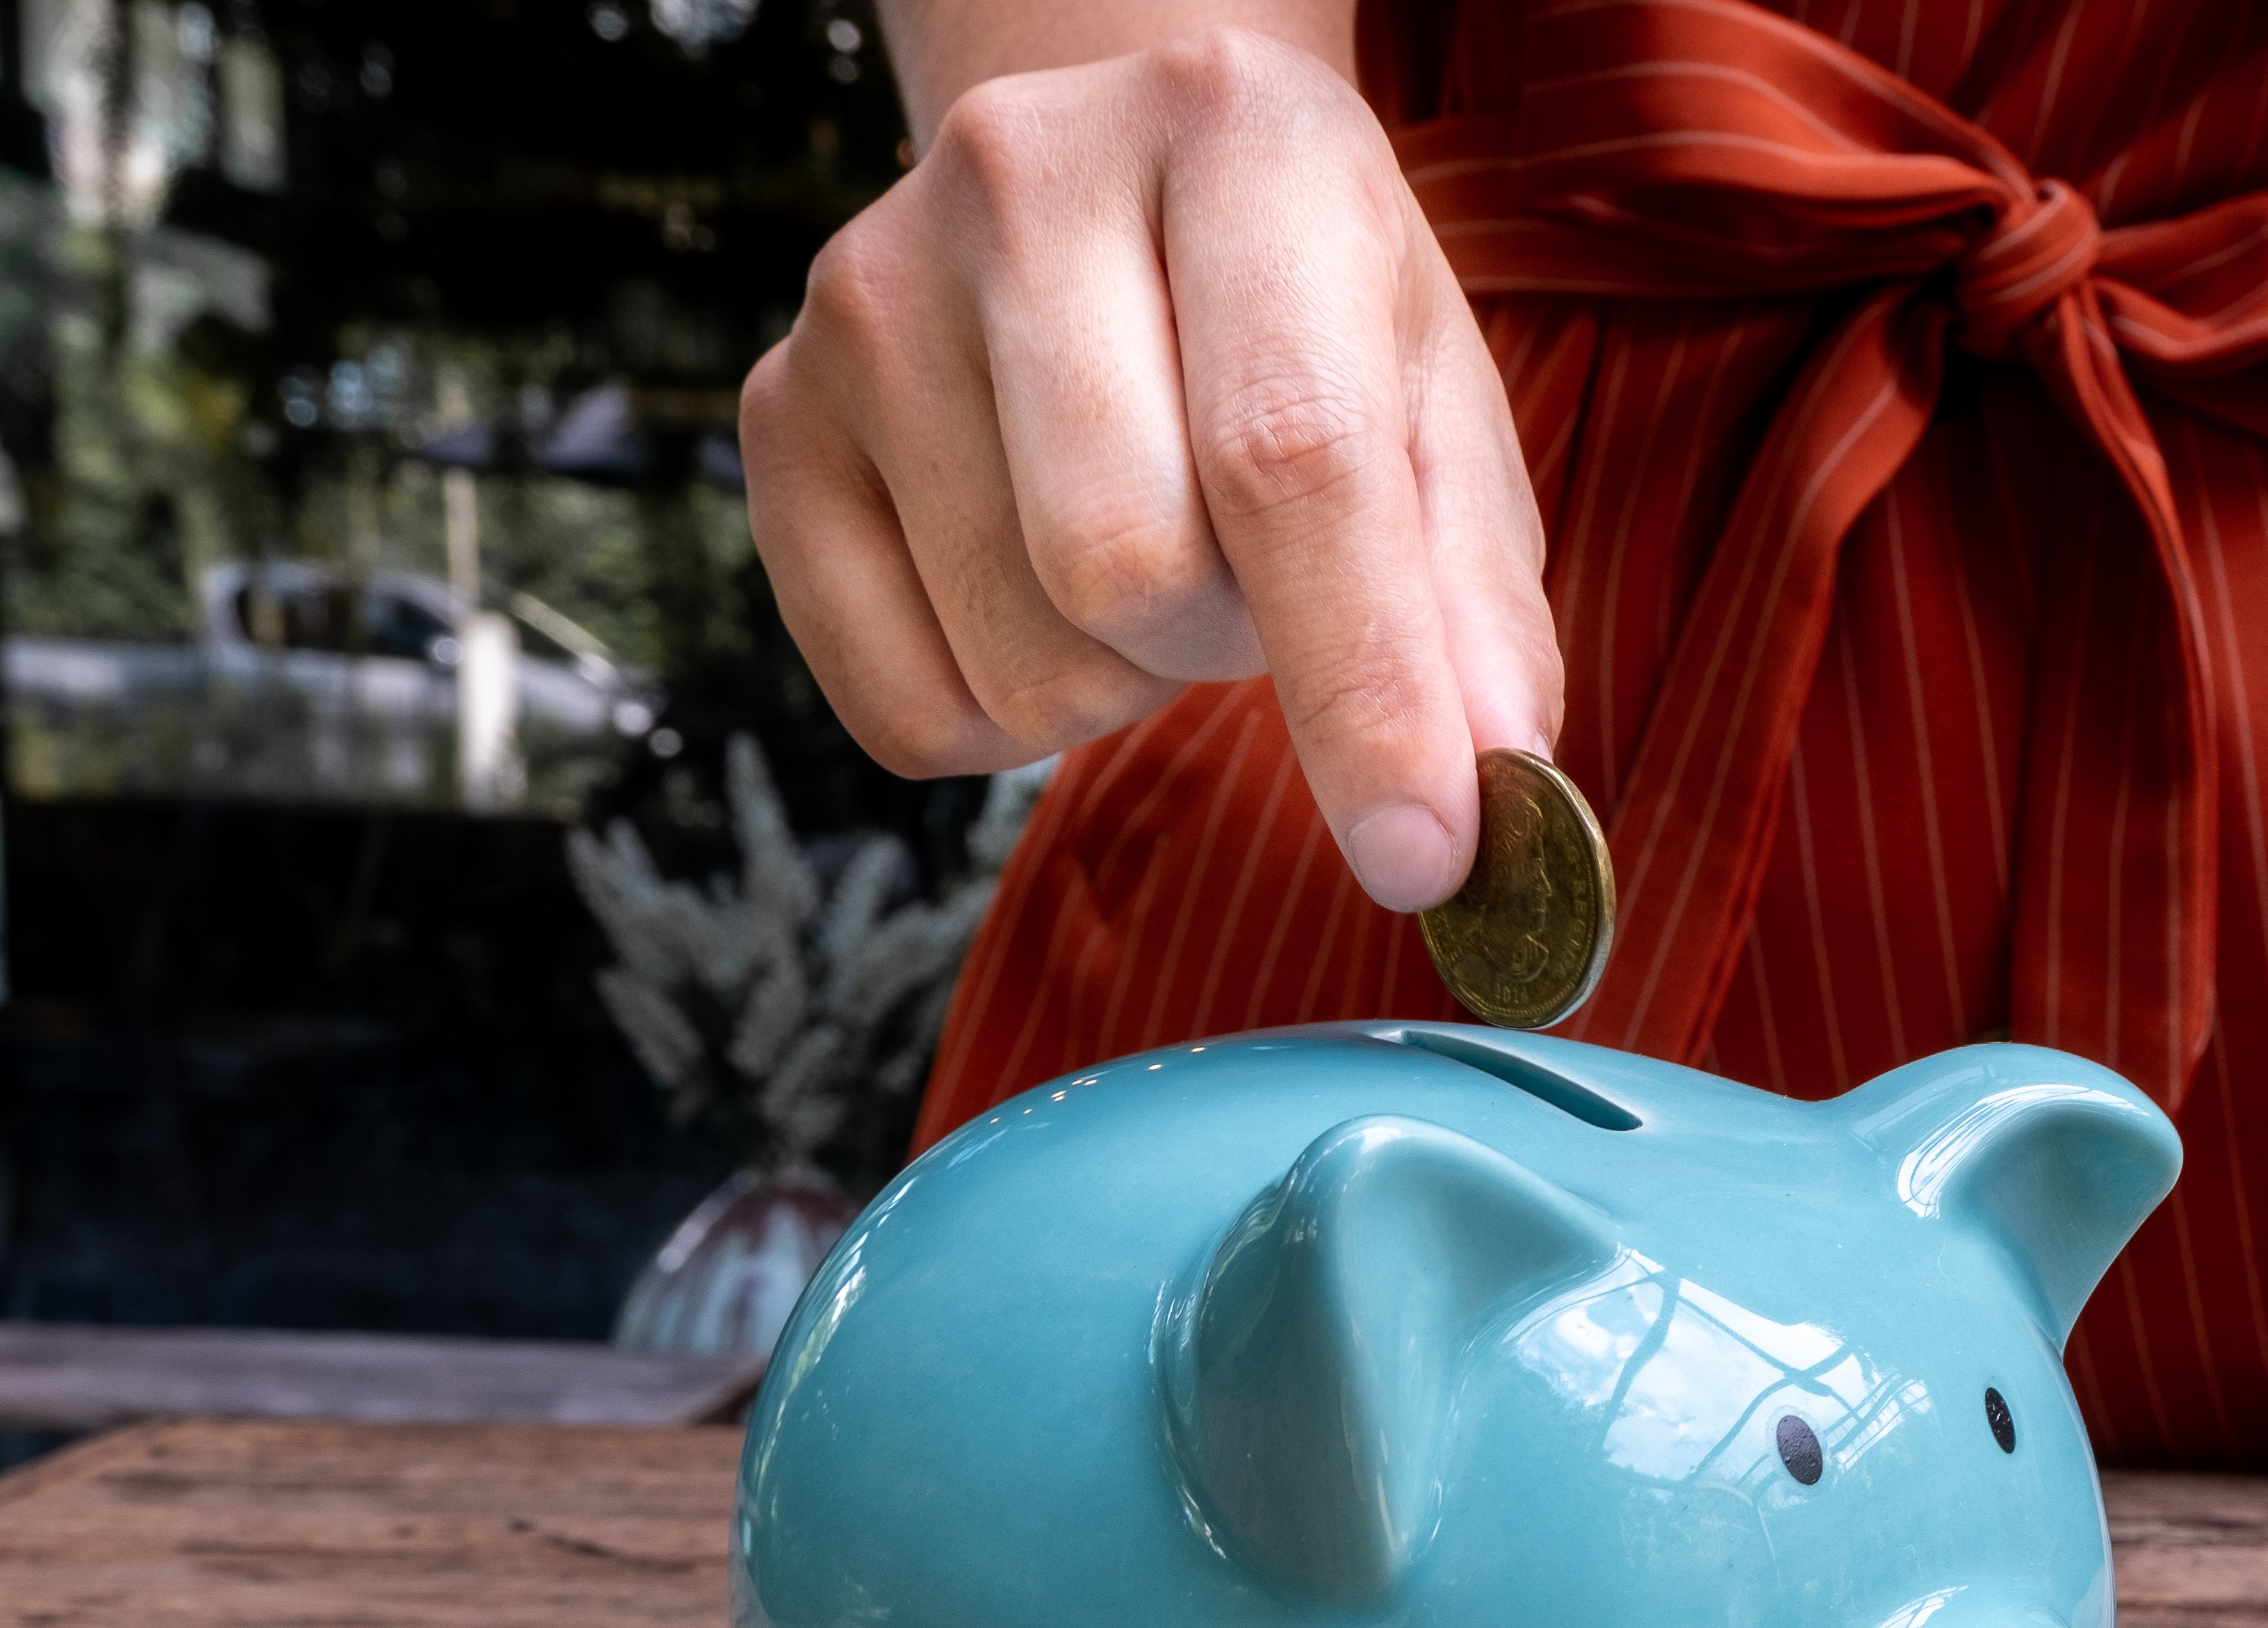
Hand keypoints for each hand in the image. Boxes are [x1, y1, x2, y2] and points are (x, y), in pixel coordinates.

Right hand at [740, 24, 1559, 910]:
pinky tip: (1039, 588)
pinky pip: (909, 712)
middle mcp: (1021, 177)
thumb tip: (1493, 807)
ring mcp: (867, 293)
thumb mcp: (1436, 407)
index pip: (1291, 457)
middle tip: (1252, 571)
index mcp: (1235, 134)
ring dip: (1125, 678)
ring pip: (1025, 661)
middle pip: (1127, 572)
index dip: (1365, 685)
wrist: (1117, 192)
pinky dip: (1008, 716)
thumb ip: (1477, 608)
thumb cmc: (1301, 316)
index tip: (1427, 853)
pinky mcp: (774, 414)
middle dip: (1226, 644)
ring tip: (1146, 544)